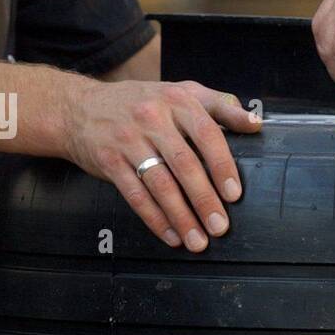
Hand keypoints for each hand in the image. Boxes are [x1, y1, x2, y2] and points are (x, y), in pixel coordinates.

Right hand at [62, 79, 261, 251]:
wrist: (78, 108)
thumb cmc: (141, 103)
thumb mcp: (181, 92)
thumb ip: (220, 106)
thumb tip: (256, 124)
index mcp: (177, 100)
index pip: (207, 134)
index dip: (221, 165)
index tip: (234, 194)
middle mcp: (152, 118)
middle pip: (184, 163)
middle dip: (204, 199)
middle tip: (220, 226)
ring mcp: (128, 140)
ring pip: (160, 184)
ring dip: (181, 216)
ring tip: (198, 241)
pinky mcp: (108, 161)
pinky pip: (135, 195)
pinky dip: (154, 218)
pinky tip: (171, 235)